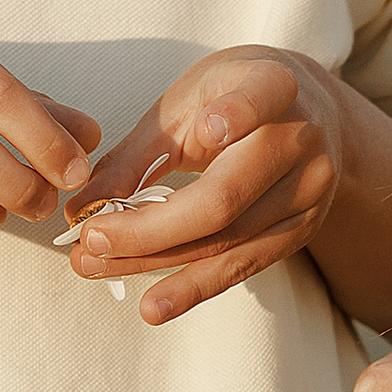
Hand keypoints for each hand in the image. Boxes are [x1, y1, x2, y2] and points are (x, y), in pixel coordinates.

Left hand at [66, 51, 342, 322]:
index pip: (263, 96)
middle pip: (225, 197)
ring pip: (229, 241)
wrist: (308, 116)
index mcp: (276, 85)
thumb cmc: (231, 99)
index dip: (239, 113)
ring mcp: (309, 192)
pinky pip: (244, 265)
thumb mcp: (187, 103)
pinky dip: (193, 287)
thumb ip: (139, 153)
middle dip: (148, 228)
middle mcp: (303, 140)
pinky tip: (155, 306)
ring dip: (156, 262)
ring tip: (97, 269)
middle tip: (89, 240)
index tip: (209, 128)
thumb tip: (83, 208)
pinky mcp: (303, 231)